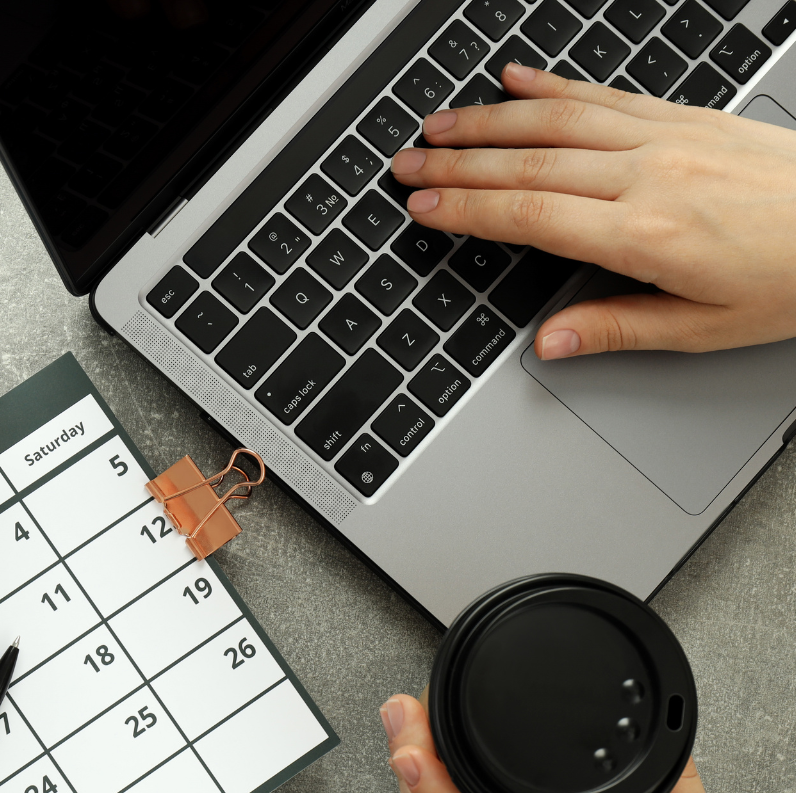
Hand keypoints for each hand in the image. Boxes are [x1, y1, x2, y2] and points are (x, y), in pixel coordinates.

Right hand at [389, 64, 795, 358]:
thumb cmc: (792, 280)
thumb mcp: (701, 329)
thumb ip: (616, 329)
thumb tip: (548, 343)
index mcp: (646, 234)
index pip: (531, 214)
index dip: (468, 209)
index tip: (424, 206)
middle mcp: (650, 173)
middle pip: (530, 160)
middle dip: (458, 161)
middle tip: (408, 162)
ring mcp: (667, 137)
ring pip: (558, 118)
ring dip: (490, 120)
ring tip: (440, 123)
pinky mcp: (686, 117)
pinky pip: (607, 92)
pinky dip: (554, 83)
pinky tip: (517, 76)